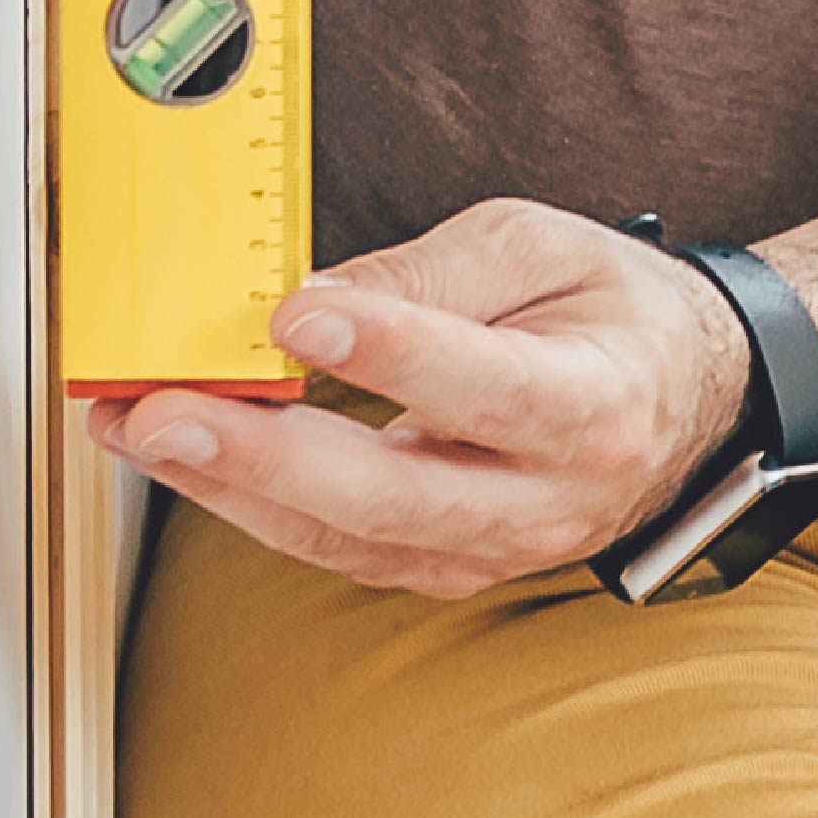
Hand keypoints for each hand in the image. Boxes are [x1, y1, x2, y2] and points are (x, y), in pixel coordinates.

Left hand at [84, 198, 753, 598]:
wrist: (681, 403)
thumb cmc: (608, 315)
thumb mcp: (540, 248)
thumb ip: (430, 275)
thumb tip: (314, 304)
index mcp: (593, 407)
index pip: (481, 386)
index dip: (386, 353)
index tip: (295, 318)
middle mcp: (546, 500)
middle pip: (390, 496)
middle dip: (260, 455)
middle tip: (164, 409)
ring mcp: (493, 552)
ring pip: (343, 537)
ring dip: (226, 484)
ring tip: (136, 425)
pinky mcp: (444, 569)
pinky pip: (333, 548)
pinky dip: (251, 502)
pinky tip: (188, 455)